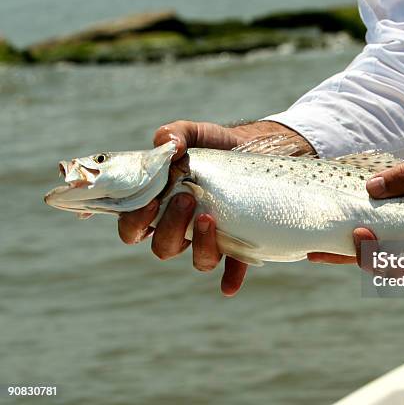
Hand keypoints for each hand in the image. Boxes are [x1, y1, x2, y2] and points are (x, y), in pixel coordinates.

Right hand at [118, 120, 311, 295]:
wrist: (254, 150)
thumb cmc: (215, 145)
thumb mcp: (194, 133)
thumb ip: (175, 134)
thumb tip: (167, 144)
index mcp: (161, 206)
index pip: (134, 227)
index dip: (133, 223)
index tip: (148, 201)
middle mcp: (183, 228)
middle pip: (164, 247)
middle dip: (170, 227)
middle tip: (185, 198)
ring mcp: (211, 238)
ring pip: (199, 260)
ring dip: (200, 246)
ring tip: (209, 217)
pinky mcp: (240, 242)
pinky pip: (234, 267)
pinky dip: (230, 278)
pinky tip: (229, 285)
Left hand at [311, 121, 403, 267]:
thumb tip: (371, 188)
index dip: (379, 255)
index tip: (358, 235)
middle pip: (385, 259)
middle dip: (351, 256)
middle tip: (317, 251)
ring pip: (379, 248)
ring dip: (348, 251)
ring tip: (315, 249)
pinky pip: (379, 229)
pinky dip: (357, 232)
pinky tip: (332, 228)